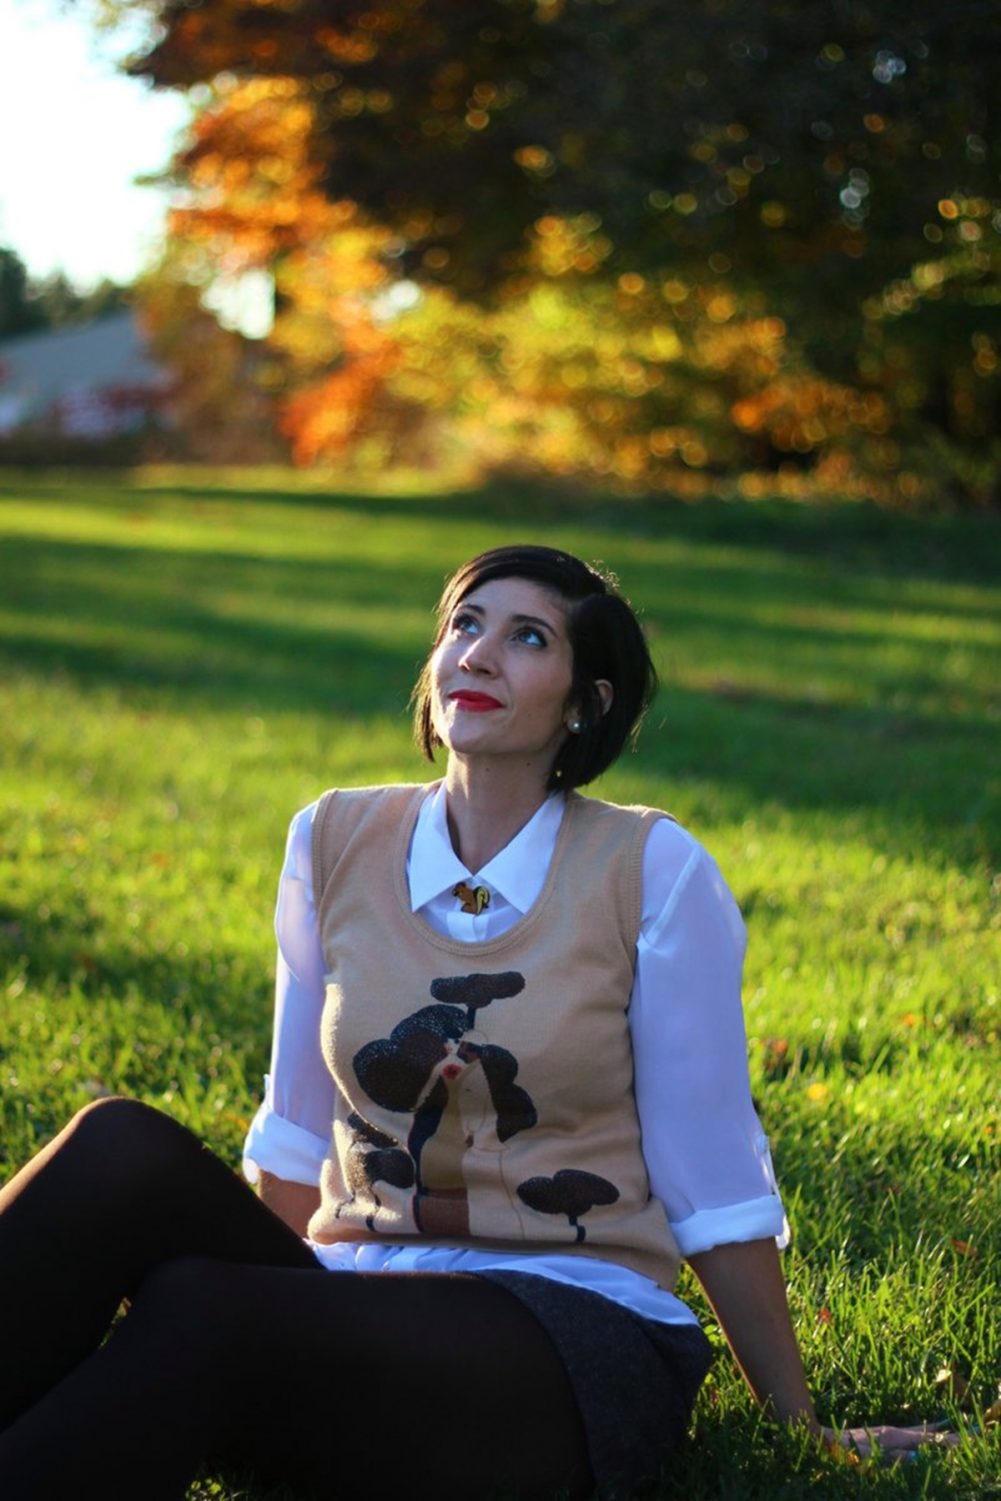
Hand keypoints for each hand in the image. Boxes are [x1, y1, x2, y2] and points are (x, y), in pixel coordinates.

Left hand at [821, 1422, 958, 1463]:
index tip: (962, 1441)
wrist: (822, 1438)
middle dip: (943, 1433)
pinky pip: (904, 1433)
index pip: (924, 1439)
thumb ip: (892, 1458)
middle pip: (923, 1432)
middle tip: (964, 1433)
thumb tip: (914, 1458)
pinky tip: (919, 1434)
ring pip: (914, 1431)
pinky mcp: (879, 1434)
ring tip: (947, 1429)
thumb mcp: (868, 1457)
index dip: (944, 1441)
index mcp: (892, 1437)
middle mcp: (891, 1431)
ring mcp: (885, 1431)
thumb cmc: (843, 1451)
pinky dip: (918, 1432)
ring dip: (932, 1431)